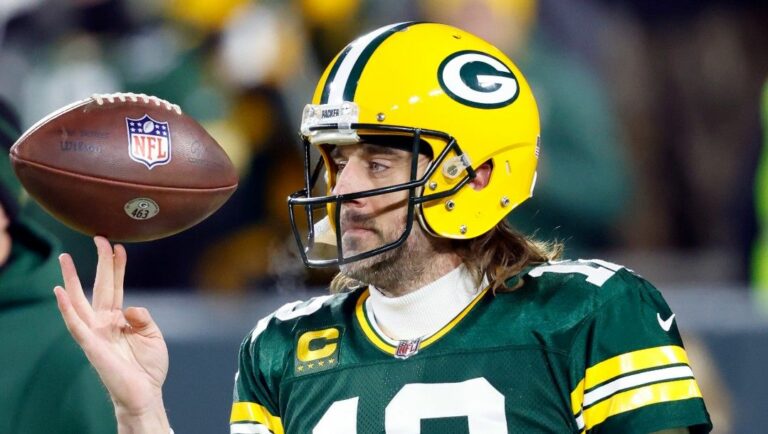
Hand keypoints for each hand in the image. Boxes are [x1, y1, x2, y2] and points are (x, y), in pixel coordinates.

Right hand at [54, 236, 169, 432]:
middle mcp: (104, 322)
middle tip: (98, 237)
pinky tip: (59, 293)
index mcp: (119, 318)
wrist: (145, 393)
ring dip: (70, 279)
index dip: (117, 266)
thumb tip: (129, 307)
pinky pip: (75, 324)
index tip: (119, 246)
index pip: (116, 286)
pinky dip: (66, 309)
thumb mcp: (153, 334)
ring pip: (79, 301)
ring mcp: (95, 332)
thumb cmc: (148, 366)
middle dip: (99, 262)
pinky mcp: (91, 345)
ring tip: (64, 259)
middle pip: (98, 286)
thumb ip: (143, 316)